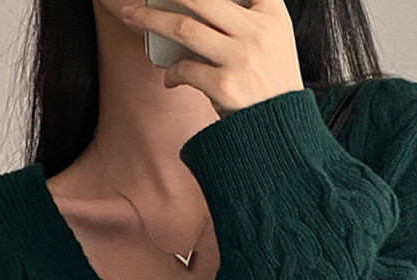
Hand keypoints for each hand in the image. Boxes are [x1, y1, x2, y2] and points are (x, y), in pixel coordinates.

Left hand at [120, 0, 304, 118]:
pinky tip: (170, 78)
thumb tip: (194, 11)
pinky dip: (172, 74)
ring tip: (133, 17)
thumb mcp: (275, 43)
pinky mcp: (225, 85)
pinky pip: (186, 69)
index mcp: (272, 15)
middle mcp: (257, 32)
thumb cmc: (272, 87)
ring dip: (151, 20)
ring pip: (184, 28)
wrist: (283, 130)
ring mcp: (240, 58)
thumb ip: (248, 21)